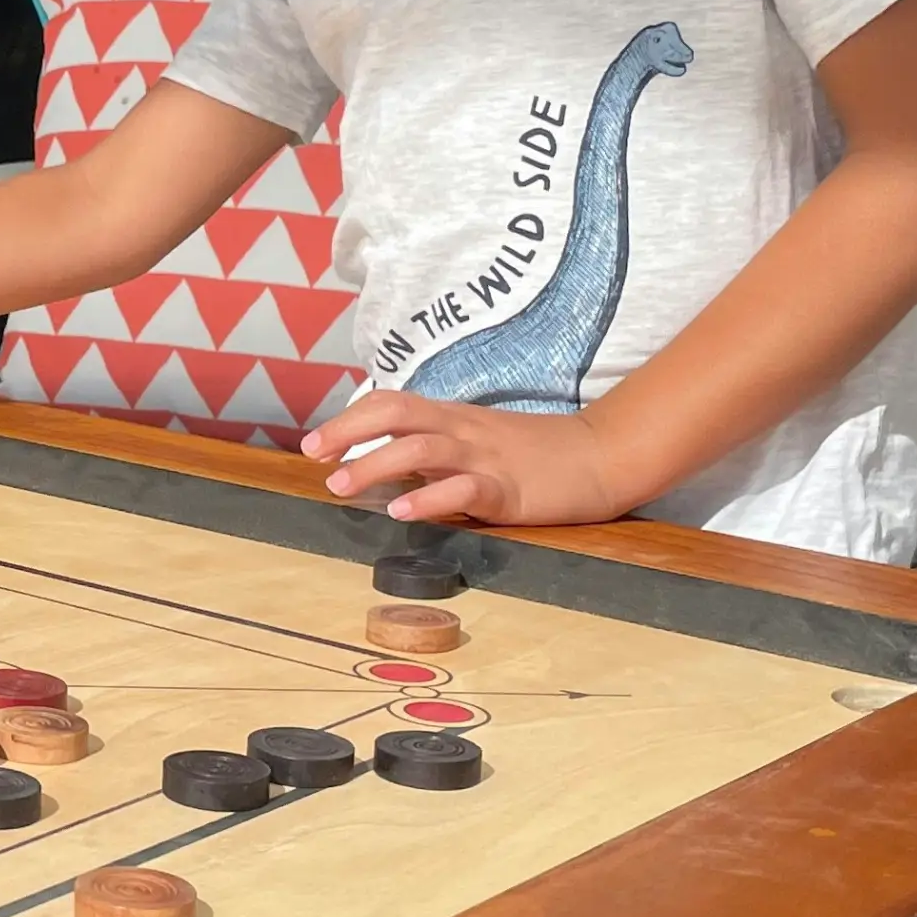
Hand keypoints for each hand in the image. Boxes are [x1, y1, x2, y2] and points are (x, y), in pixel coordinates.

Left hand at [300, 391, 639, 525]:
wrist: (604, 456)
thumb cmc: (538, 454)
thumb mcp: (480, 441)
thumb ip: (438, 448)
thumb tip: (389, 463)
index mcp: (454, 419)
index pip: (392, 404)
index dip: (348, 419)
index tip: (313, 444)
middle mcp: (463, 432)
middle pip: (395, 415)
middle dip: (346, 432)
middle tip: (312, 456)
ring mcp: (485, 459)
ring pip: (420, 449)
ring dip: (373, 465)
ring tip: (339, 485)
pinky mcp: (509, 491)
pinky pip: (463, 490)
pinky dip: (428, 499)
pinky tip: (402, 512)